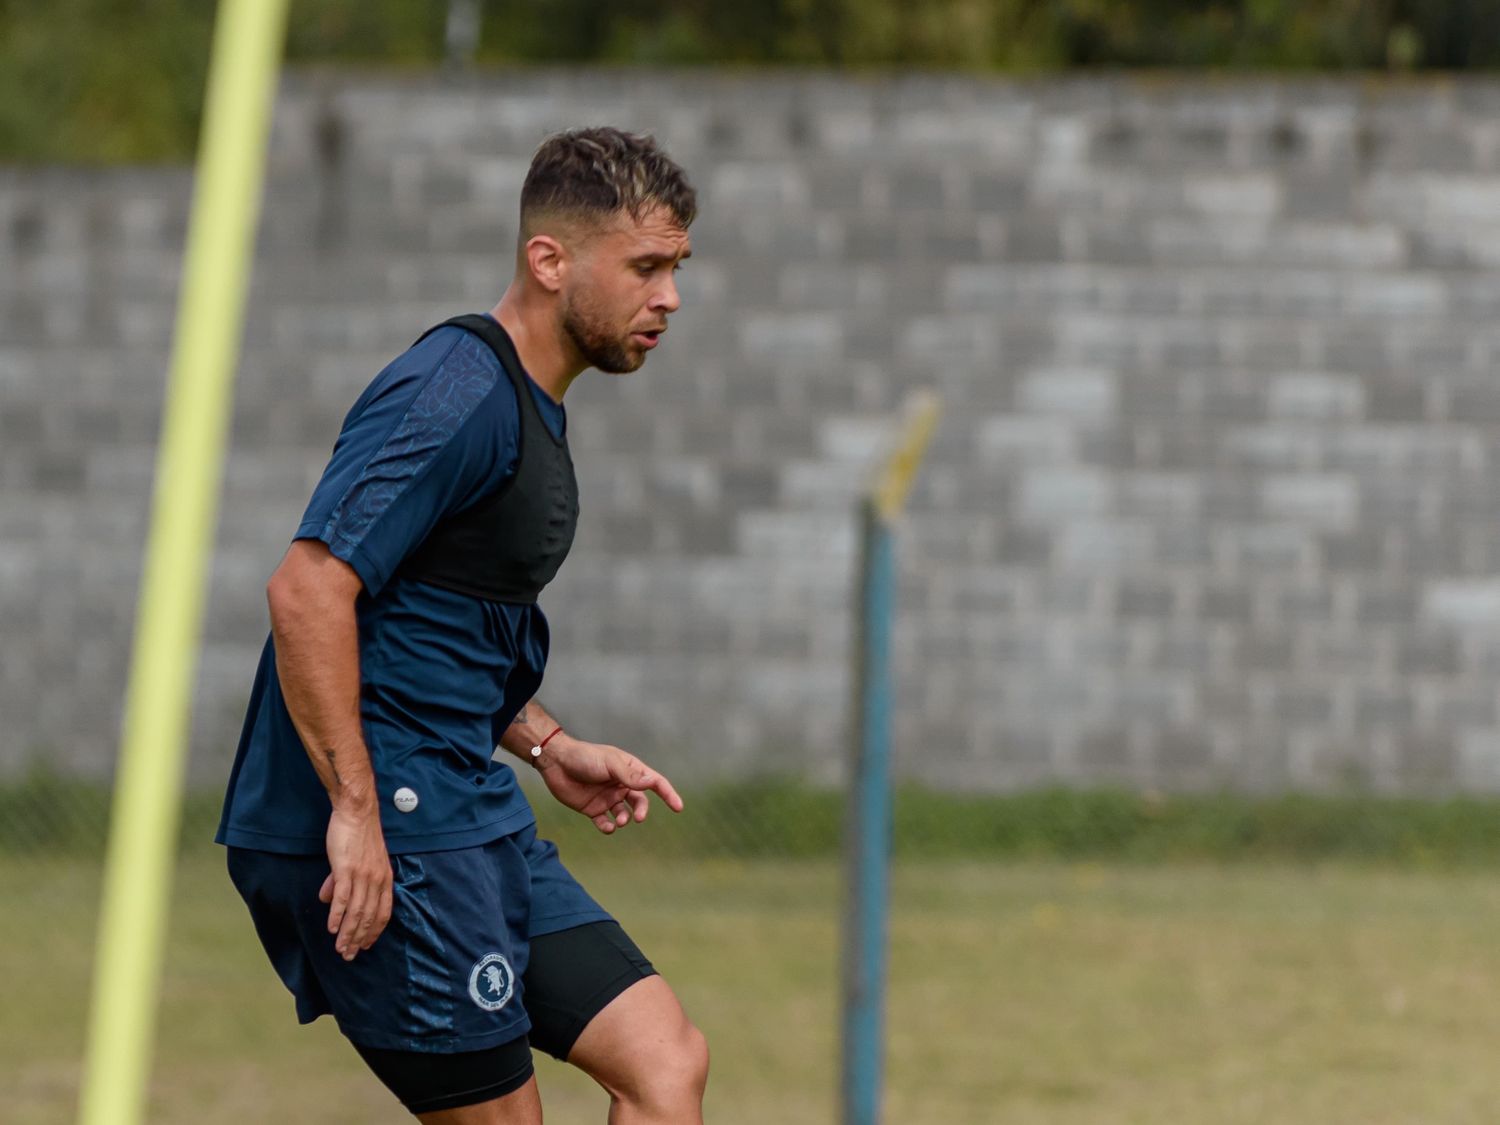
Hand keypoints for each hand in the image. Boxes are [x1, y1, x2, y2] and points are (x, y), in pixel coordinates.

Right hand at [318, 801, 392, 960]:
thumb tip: (328, 900)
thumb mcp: (357, 861)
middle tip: (350, 956)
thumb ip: (343, 882)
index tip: (366, 945)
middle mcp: (377, 879)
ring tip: (340, 949)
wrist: (356, 812)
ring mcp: (363, 875)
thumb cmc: (357, 834)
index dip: (375, 930)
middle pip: (370, 916)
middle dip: (360, 939)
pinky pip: (343, 898)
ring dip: (348, 933)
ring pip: (357, 911)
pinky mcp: (347, 869)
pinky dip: (338, 916)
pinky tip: (332, 928)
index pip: (383, 911)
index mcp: (385, 878)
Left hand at [537, 736, 684, 834]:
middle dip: (642, 811)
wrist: (556, 763)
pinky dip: (609, 828)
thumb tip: (652, 782)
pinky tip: (608, 827)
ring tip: (620, 821)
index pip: (654, 782)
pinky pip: (606, 822)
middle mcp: (620, 784)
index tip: (678, 807)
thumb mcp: (610, 764)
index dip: (668, 794)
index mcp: (629, 770)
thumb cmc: (585, 758)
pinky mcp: (593, 809)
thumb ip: (630, 776)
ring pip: (625, 813)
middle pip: (640, 801)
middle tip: (638, 817)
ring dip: (626, 819)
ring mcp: (607, 797)